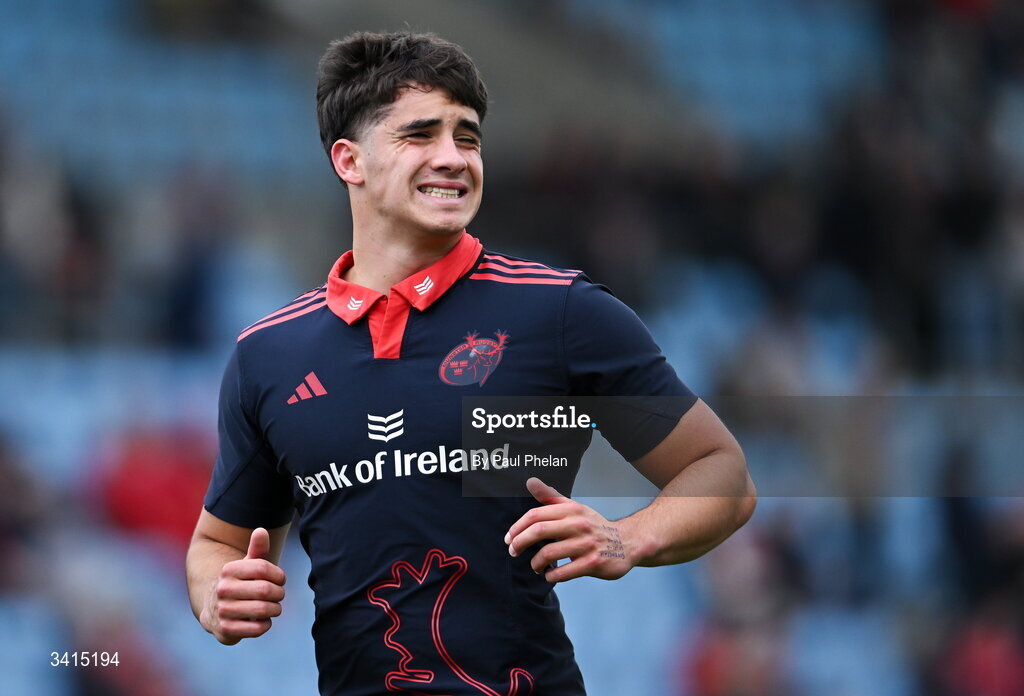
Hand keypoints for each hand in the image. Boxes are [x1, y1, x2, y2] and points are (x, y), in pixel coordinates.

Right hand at [201, 527, 286, 644]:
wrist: (214, 610)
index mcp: (228, 570)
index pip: (263, 568)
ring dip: (275, 609)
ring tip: (274, 607)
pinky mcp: (226, 630)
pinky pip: (257, 629)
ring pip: (263, 609)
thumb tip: (261, 531)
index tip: (280, 580)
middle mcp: (222, 589)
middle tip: (279, 595)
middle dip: (279, 593)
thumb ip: (257, 549)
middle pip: (265, 590)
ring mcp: (222, 610)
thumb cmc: (241, 583)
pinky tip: (264, 620)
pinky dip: (266, 624)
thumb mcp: (248, 565)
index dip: (279, 575)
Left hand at [504, 478, 632, 582]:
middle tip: (513, 552)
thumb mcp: (574, 508)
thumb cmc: (594, 526)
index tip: (509, 539)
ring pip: (549, 553)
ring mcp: (586, 544)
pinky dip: (551, 575)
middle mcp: (578, 524)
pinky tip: (550, 575)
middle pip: (539, 531)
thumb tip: (530, 481)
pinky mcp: (593, 563)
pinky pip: (564, 572)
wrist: (627, 542)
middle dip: (520, 543)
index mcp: (571, 510)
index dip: (518, 527)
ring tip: (535, 566)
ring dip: (536, 563)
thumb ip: (551, 497)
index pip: (536, 515)